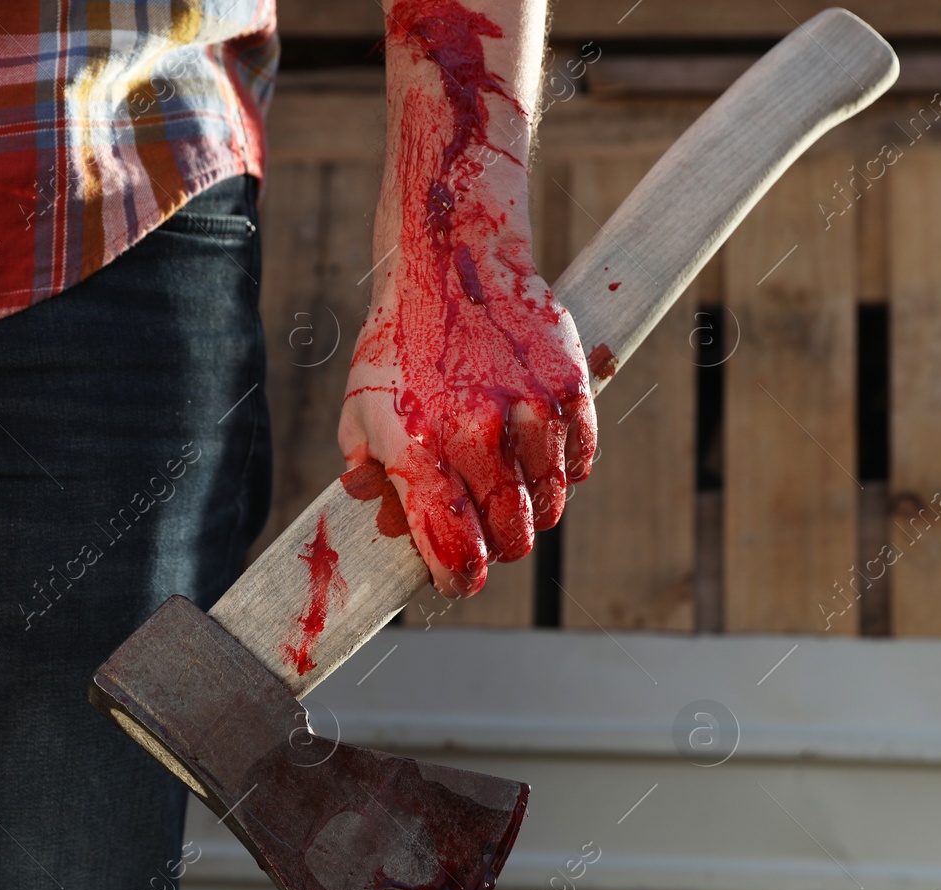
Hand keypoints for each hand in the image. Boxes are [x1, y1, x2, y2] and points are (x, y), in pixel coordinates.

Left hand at [339, 185, 594, 597]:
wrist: (451, 258)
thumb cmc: (401, 340)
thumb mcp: (361, 407)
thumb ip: (371, 476)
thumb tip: (392, 530)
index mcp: (419, 448)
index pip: (454, 551)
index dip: (459, 580)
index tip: (459, 580)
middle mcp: (476, 435)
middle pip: (510, 537)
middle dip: (499, 550)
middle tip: (490, 540)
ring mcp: (529, 412)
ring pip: (550, 505)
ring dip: (535, 512)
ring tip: (515, 495)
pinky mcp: (569, 389)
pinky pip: (578, 463)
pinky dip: (564, 473)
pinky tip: (541, 460)